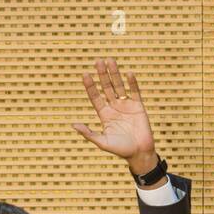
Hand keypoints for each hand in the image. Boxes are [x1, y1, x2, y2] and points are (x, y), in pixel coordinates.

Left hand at [73, 57, 158, 175]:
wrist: (140, 153)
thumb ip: (89, 133)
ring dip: (114, 74)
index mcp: (104, 114)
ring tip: (110, 60)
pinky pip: (135, 92)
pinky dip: (132, 83)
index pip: (95, 97)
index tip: (85, 75)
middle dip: (102, 75)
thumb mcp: (102, 142)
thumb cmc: (121, 150)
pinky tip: (128, 73)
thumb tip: (73, 125)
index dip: (90, 86)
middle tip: (97, 61)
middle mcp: (114, 107)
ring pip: (119, 86)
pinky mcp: (138, 106)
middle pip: (106, 87)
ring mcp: (126, 105)